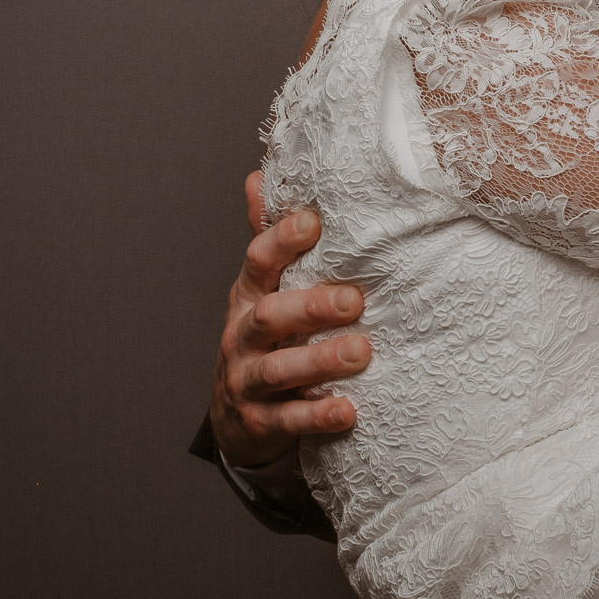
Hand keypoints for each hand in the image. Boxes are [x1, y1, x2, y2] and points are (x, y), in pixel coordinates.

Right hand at [208, 172, 369, 467]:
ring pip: (278, 370)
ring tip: (361, 352)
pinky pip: (287, 422)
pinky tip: (348, 411)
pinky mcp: (260, 423)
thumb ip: (269, 238)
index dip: (281, 240)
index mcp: (249, 297)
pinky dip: (316, 417)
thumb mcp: (264, 288)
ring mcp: (248, 381)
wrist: (237, 417)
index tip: (314, 221)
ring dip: (319, 361)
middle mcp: (243, 336)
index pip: (258, 262)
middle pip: (270, 316)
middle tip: (355, 299)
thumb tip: (259, 174)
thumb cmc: (266, 339)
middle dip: (310, 306)